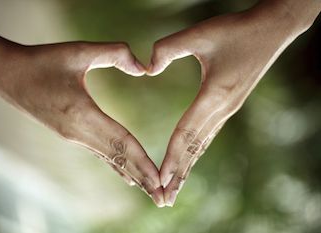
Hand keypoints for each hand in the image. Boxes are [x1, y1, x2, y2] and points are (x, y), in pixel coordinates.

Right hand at [0, 18, 164, 205]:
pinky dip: (117, 168)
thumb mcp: (79, 51)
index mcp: (82, 114)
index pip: (120, 142)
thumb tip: (144, 68)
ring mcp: (73, 137)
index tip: (159, 180)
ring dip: (133, 176)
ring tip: (150, 192)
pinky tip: (128, 178)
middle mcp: (78, 132)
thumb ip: (114, 53)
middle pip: (118, 159)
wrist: (7, 75)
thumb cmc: (42, 61)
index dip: (142, 161)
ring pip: (110, 160)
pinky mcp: (70, 135)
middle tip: (162, 198)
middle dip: (142, 178)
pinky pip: (100, 155)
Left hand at [147, 0, 320, 205]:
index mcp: (214, 95)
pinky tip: (190, 161)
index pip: (186, 134)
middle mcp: (222, 109)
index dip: (171, 158)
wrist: (271, 29)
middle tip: (164, 200)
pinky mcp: (228, 106)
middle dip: (178, 175)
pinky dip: (195, 153)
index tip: (159, 180)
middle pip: (194, 149)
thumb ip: (169, 48)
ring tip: (175, 189)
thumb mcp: (201, 33)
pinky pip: (207, 135)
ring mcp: (227, 110)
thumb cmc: (237, 30)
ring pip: (202, 146)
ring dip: (187, 168)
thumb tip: (147, 67)